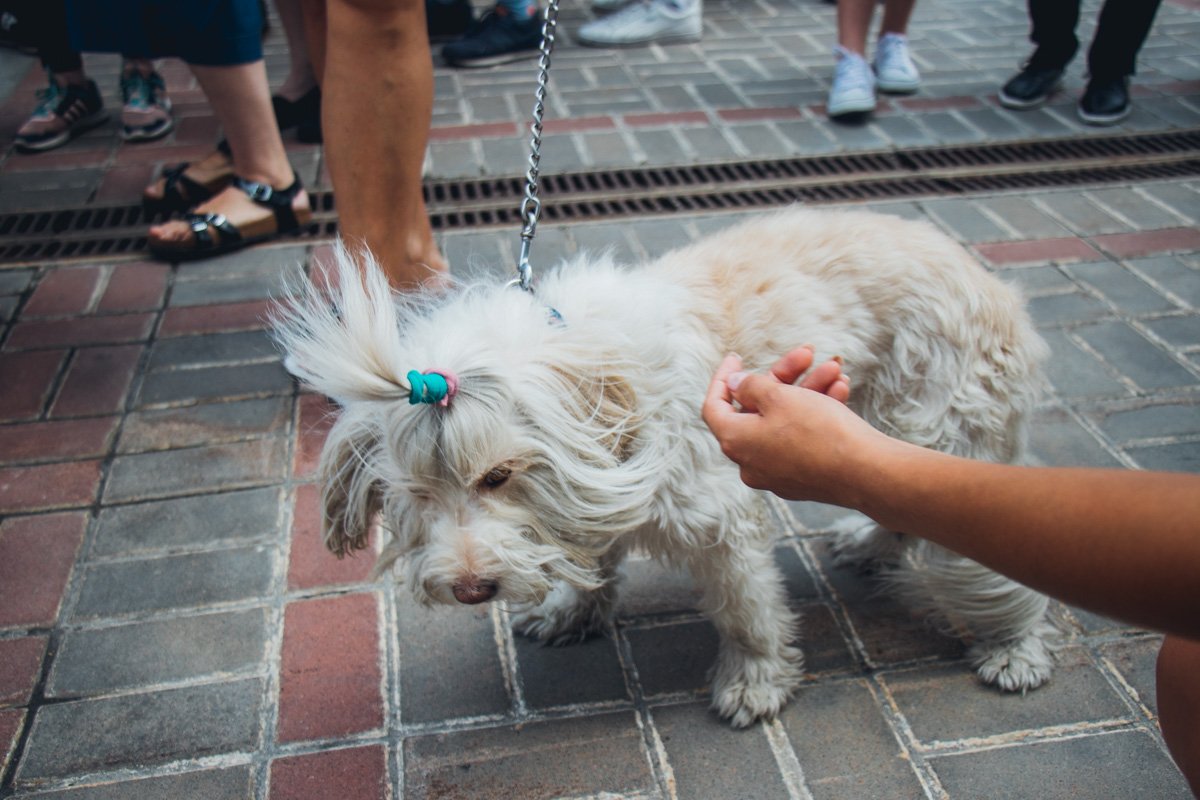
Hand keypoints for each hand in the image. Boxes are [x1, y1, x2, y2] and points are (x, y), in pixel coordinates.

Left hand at [702, 346, 883, 504]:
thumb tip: (733, 385)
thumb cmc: (819, 431)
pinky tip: (841, 391)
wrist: (866, 473)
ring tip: (836, 370)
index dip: (723, 379)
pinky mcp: (803, 478)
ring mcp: (777, 473)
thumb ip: (750, 387)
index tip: (736, 357)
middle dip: (785, 377)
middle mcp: (751, 462)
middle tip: (808, 354)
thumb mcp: (779, 397)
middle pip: (757, 409)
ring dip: (809, 391)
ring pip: (786, 420)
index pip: (715, 407)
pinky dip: (817, 413)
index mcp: (736, 442)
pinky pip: (802, 438)